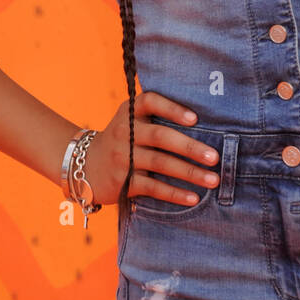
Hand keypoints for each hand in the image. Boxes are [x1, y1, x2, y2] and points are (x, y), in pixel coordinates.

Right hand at [83, 90, 219, 207]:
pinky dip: (175, 193)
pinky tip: (193, 198)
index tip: (195, 119)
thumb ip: (157, 116)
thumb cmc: (123, 139)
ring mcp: (122, 156)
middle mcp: (125, 131)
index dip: (172, 109)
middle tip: (214, 157)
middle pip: (161, 137)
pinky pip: (152, 187)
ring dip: (190, 173)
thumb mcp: (131, 120)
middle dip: (190, 147)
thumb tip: (205, 122)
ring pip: (161, 164)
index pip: (150, 102)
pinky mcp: (122, 181)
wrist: (84, 165)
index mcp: (130, 111)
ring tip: (213, 180)